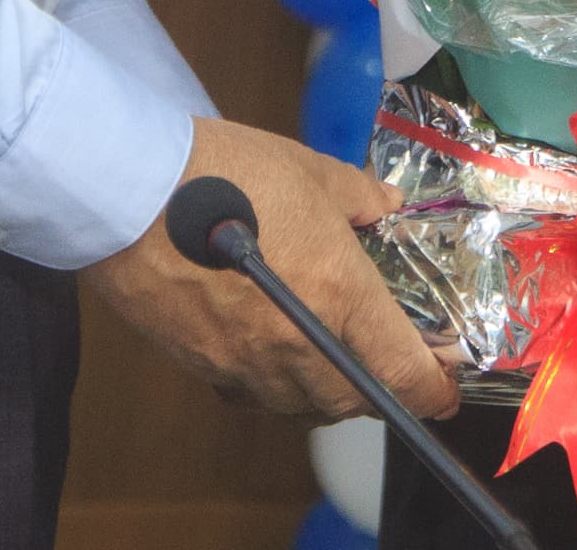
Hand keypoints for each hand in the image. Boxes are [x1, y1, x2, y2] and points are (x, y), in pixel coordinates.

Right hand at [84, 117, 456, 423]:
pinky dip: (276, 386)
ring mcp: (248, 363)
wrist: (132, 193)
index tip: (445, 387)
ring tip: (334, 355)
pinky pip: (255, 396)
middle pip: (355, 401)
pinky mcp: (205, 367)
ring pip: (305, 406)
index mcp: (340, 293)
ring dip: (329, 391)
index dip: (434, 390)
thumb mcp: (311, 170)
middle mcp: (299, 342)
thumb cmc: (225, 172)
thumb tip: (385, 206)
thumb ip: (359, 197)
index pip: (403, 372)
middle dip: (381, 389)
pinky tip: (273, 351)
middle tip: (390, 361)